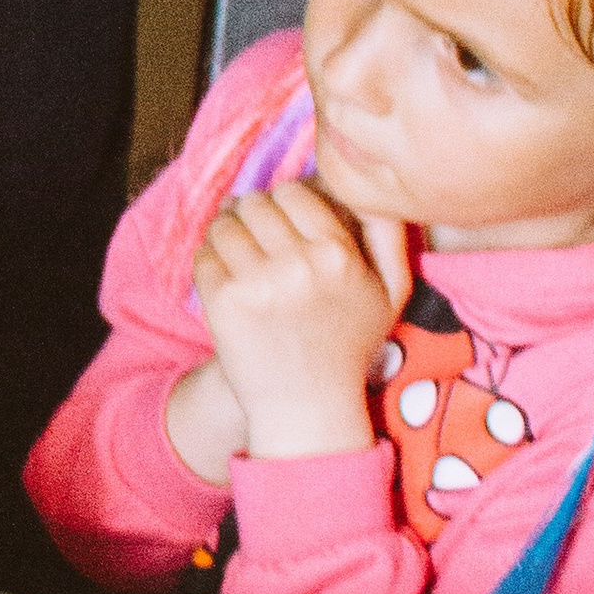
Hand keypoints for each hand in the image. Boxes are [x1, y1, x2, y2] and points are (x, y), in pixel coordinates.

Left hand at [191, 182, 409, 463]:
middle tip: (255, 234)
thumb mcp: (390, 291)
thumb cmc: (348, 344)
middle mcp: (297, 264)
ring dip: (227, 231)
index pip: (293, 193)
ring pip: (224, 223)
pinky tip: (226, 277)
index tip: (282, 221)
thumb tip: (371, 187)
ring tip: (239, 252)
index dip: (284, 201)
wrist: (307, 406)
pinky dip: (209, 259)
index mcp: (337, 254)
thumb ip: (390, 234)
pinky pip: (203, 254)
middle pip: (255, 203)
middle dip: (252, 213)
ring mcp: (257, 283)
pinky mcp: (222, 301)